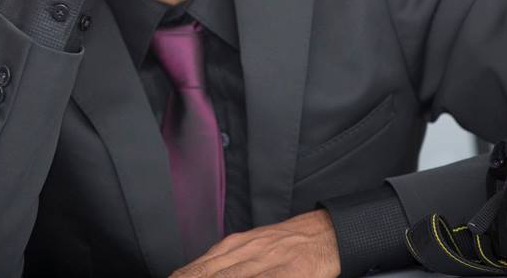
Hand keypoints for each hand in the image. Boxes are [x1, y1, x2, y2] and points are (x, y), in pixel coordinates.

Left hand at [169, 210, 339, 277]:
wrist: (323, 233)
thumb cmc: (284, 245)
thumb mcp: (250, 247)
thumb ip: (224, 263)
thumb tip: (194, 273)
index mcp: (233, 246)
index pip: (197, 268)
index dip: (182, 277)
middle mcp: (245, 252)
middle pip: (209, 274)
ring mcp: (266, 262)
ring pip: (231, 277)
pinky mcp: (288, 272)